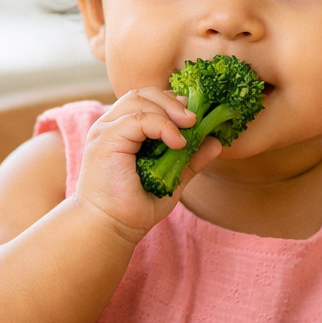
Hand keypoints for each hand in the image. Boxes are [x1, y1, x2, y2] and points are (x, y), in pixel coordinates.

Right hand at [71, 87, 221, 241]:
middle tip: (196, 120)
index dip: (173, 103)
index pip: (148, 101)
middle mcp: (111, 126)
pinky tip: (178, 142)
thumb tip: (216, 143)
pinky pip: (138, 119)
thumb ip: (190, 160)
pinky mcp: (106, 139)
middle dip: (174, 101)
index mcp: (123, 131)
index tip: (196, 119)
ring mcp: (106, 130)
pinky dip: (162, 125)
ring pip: (140, 99)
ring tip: (189, 128)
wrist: (110, 229)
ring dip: (170, 110)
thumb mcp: (170, 180)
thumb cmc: (133, 209)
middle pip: (144, 93)